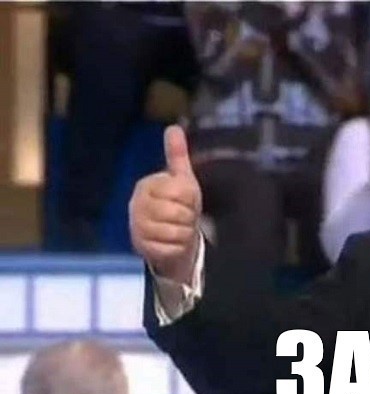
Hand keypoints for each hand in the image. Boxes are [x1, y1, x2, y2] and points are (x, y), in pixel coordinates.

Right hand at [129, 126, 201, 284]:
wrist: (170, 237)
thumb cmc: (177, 205)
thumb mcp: (182, 180)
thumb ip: (177, 155)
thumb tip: (173, 127)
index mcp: (146, 185)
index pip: (182, 191)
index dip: (191, 199)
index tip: (186, 201)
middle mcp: (136, 205)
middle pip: (179, 213)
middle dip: (189, 218)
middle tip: (183, 218)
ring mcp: (136, 227)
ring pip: (176, 231)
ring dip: (185, 233)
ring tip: (179, 230)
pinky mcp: (141, 248)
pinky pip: (171, 247)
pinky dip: (178, 247)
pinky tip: (173, 244)